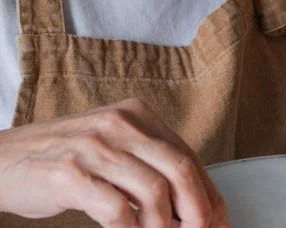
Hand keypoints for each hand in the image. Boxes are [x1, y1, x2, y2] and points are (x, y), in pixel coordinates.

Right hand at [0, 98, 227, 226]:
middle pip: (180, 169)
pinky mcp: (70, 173)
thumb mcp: (113, 150)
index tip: (219, 221)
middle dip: (199, 210)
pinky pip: (117, 209)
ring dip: (165, 225)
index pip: (187, 155)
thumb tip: (196, 207)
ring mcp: (94, 146)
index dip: (208, 193)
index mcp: (136, 114)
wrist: (1, 160)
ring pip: (154, 191)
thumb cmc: (63, 159)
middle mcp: (119, 124)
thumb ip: (151, 168)